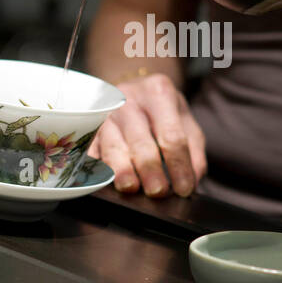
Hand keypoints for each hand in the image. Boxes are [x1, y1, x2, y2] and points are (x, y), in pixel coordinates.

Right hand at [87, 73, 207, 196]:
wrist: (132, 91)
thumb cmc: (162, 111)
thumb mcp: (185, 122)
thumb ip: (193, 151)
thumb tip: (191, 181)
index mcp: (159, 93)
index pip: (171, 135)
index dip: (178, 164)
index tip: (184, 188)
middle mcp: (128, 100)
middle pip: (140, 140)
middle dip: (150, 168)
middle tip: (158, 191)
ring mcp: (105, 114)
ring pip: (112, 145)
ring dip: (121, 169)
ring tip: (130, 187)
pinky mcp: (88, 129)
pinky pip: (90, 150)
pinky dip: (97, 167)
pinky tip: (104, 182)